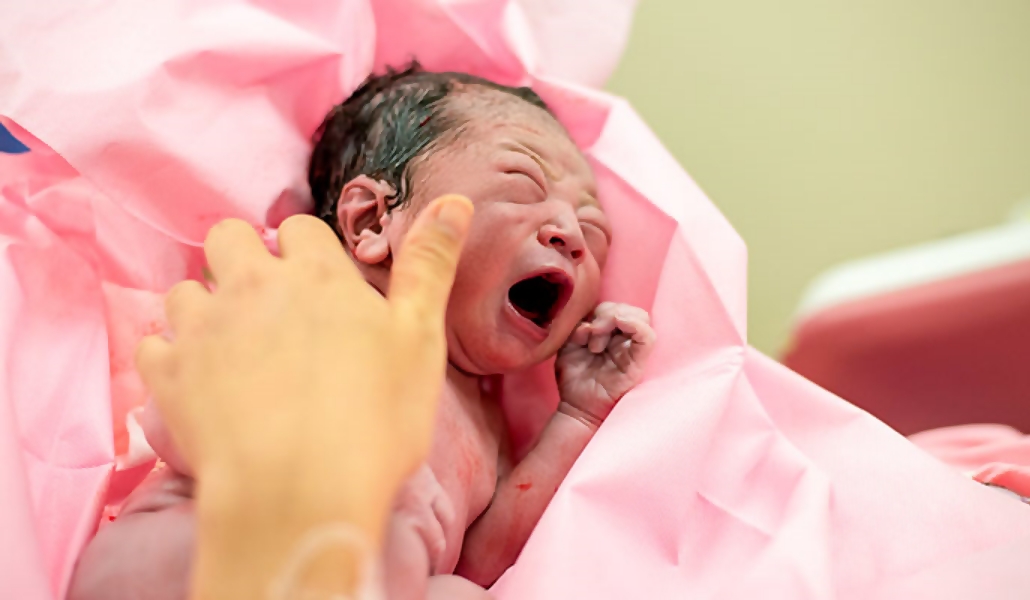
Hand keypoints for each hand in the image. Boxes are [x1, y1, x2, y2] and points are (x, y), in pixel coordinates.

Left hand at [135, 195, 472, 598]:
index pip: (299, 229)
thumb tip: (455, 200)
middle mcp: (252, 287)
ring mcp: (203, 329)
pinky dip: (171, 357)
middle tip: (269, 305)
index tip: (320, 284)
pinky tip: (197, 382)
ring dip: (204, 307)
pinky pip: (153, 346)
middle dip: (242, 257)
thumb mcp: (421, 338)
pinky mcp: (169, 375)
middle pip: (227, 237)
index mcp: (317, 276)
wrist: (299, 493)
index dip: (307, 251)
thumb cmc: (375, 418)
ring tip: (233, 347)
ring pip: (184, 289)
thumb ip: (431, 265)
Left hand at [555, 302, 654, 424]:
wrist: (576, 406)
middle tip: (590, 334)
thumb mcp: (569, 345)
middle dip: (606, 314)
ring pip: (641, 317)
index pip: (614, 307)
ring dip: (615, 321)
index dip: (599, 310)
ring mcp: (632, 350)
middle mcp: (624, 340)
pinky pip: (648, 338)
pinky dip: (636, 325)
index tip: (582, 329)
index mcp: (609, 333)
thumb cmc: (574, 377)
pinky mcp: (638, 363)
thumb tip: (590, 323)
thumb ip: (578, 327)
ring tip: (595, 345)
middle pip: (628, 308)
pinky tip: (619, 326)